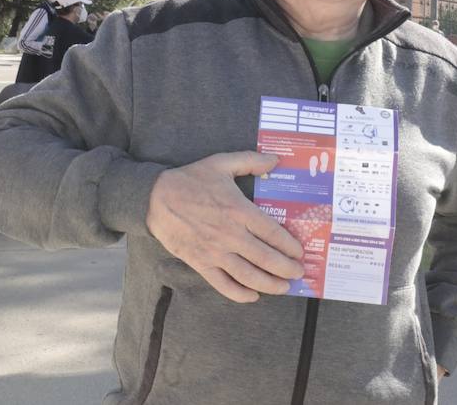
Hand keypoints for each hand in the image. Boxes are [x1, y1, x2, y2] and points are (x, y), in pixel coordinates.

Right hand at [147, 151, 304, 302]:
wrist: (156, 199)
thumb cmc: (191, 180)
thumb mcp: (221, 162)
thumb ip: (250, 160)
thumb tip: (275, 159)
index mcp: (239, 211)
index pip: (273, 233)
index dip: (290, 246)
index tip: (300, 252)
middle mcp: (231, 235)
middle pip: (266, 258)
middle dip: (286, 269)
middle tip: (298, 274)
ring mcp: (215, 252)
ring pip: (249, 276)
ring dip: (270, 285)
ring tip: (283, 288)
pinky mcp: (201, 263)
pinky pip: (223, 284)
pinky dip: (240, 294)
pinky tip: (253, 296)